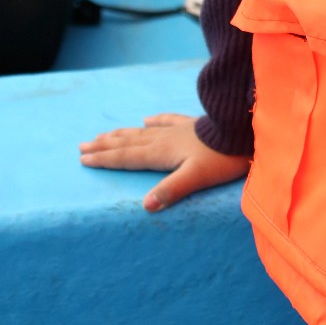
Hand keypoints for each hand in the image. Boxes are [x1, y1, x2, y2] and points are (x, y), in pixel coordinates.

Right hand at [79, 112, 249, 209]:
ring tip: (103, 134)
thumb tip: (146, 206)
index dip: (104, 159)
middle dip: (104, 146)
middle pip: (128, 143)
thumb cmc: (222, 158)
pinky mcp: (191, 125)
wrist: (243, 131)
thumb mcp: (196, 177)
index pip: (126, 157)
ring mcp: (177, 130)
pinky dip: (154, 121)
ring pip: (141, 132)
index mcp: (161, 153)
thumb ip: (171, 191)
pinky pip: (167, 121)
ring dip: (120, 134)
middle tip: (82, 145)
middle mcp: (164, 139)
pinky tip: (147, 119)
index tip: (83, 158)